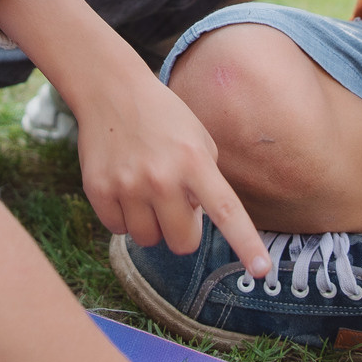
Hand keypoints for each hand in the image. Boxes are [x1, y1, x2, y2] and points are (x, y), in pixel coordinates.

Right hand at [76, 71, 269, 277]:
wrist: (111, 91)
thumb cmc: (163, 118)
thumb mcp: (198, 139)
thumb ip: (207, 181)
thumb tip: (198, 221)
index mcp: (195, 162)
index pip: (226, 211)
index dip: (245, 243)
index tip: (261, 270)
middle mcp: (163, 177)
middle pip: (182, 243)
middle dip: (182, 231)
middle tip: (174, 204)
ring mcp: (128, 185)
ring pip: (148, 239)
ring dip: (151, 224)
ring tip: (146, 191)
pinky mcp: (99, 190)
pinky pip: (117, 229)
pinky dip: (123, 217)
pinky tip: (123, 188)